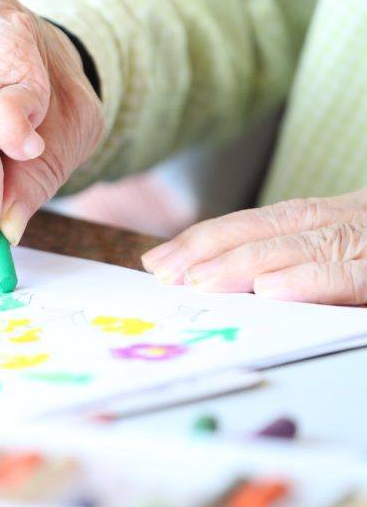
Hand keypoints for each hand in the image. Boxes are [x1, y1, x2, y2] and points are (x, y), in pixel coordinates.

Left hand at [142, 189, 366, 304]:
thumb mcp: (350, 253)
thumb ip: (305, 260)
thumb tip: (243, 286)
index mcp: (334, 217)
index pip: (259, 223)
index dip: (207, 238)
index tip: (159, 259)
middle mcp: (346, 221)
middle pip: (268, 228)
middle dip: (207, 248)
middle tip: (162, 271)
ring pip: (299, 246)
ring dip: (242, 263)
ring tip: (198, 280)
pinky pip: (348, 273)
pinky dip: (308, 279)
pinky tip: (269, 289)